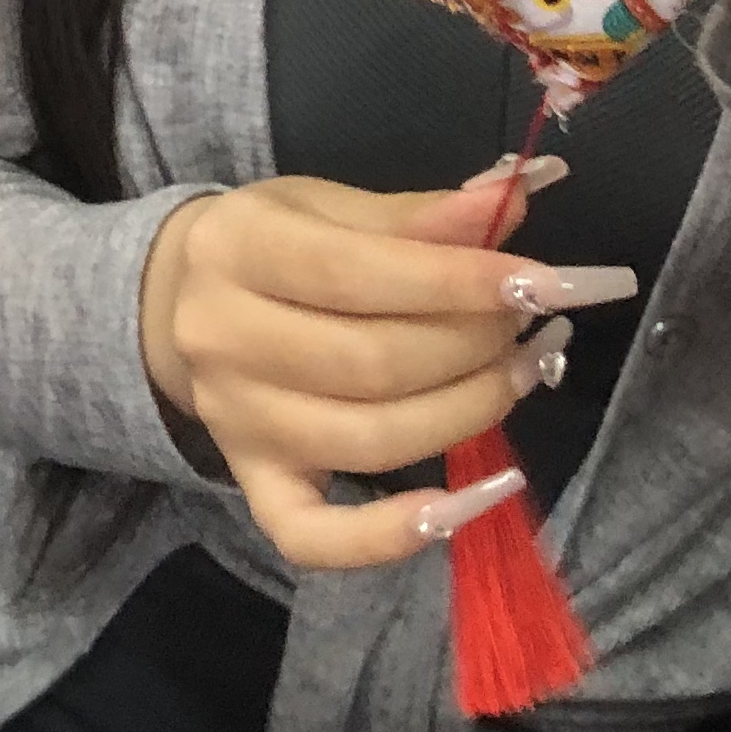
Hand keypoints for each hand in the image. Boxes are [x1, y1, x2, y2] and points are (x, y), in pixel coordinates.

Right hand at [139, 168, 610, 567]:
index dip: (464, 281)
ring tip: (524, 373)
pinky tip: (463, 504)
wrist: (179, 303)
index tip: (551, 282)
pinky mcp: (254, 484)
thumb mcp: (331, 207)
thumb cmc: (274, 246)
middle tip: (529, 321)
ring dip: (471, 412)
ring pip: (372, 441)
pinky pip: (317, 537)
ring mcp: (236, 421)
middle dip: (477, 345)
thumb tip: (521, 194)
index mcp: (235, 248)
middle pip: (375, 362)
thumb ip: (421, 213)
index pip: (360, 272)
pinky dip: (392, 537)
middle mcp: (222, 338)